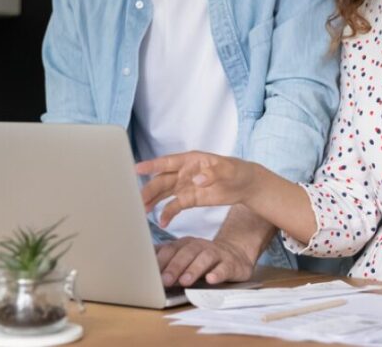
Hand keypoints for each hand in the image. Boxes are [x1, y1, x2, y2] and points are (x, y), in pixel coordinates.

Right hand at [135, 151, 258, 226]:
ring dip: (152, 201)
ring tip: (142, 211)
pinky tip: (162, 221)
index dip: (151, 165)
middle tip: (138, 200)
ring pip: (163, 193)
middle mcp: (184, 172)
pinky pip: (174, 206)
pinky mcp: (189, 199)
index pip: (167, 162)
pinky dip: (167, 213)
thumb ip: (213, 173)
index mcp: (190, 160)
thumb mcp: (228, 169)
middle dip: (149, 189)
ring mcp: (185, 186)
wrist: (245, 185)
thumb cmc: (237, 171)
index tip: (136, 168)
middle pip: (161, 180)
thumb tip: (198, 180)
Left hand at [154, 237, 254, 286]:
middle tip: (165, 280)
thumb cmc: (202, 258)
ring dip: (193, 269)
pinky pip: (224, 268)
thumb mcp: (184, 256)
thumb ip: (166, 258)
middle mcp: (199, 246)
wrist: (235, 254)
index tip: (150, 272)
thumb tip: (141, 264)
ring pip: (204, 259)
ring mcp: (216, 254)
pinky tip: (211, 279)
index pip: (170, 249)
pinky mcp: (230, 264)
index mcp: (185, 244)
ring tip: (185, 281)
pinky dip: (218, 273)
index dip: (161, 260)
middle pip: (185, 253)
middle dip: (174, 266)